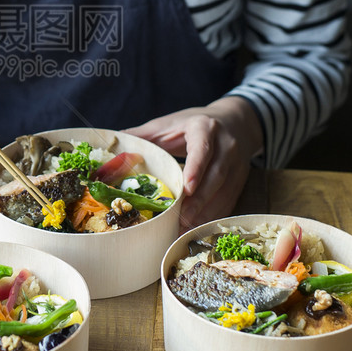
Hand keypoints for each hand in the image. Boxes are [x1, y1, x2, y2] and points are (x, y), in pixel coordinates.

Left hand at [124, 97, 263, 231]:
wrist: (234, 121)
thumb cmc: (193, 124)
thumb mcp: (168, 124)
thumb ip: (142, 134)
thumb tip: (111, 140)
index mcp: (205, 128)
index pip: (203, 149)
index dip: (196, 169)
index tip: (186, 189)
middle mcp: (226, 146)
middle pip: (216, 176)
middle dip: (199, 200)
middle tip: (181, 219)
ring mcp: (237, 164)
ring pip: (224, 192)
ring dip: (205, 212)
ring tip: (185, 228)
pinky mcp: (240, 179)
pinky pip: (229, 201)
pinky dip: (213, 215)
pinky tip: (197, 226)